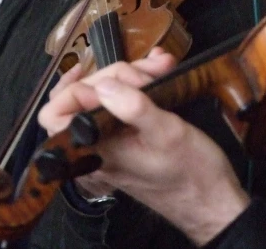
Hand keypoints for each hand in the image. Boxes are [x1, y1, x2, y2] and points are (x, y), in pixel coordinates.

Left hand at [39, 47, 177, 196]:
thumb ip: (133, 108)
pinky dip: (138, 82)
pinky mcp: (126, 135)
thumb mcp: (167, 134)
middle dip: (117, 74)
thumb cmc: (190, 171)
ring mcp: (110, 139)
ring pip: (104, 95)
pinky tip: (159, 71)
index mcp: (95, 149)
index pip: (55, 114)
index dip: (79, 88)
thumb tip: (104, 85)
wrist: (210, 199)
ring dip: (132, 74)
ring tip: (162, 66)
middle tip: (151, 72)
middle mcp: (95, 145)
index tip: (116, 81)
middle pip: (82, 96)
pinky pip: (121, 101)